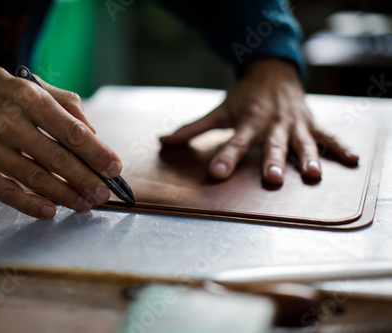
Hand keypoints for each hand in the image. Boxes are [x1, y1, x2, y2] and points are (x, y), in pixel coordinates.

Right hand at [0, 67, 121, 218]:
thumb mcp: (24, 82)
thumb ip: (61, 101)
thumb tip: (90, 128)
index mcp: (26, 98)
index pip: (71, 130)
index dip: (96, 152)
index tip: (114, 167)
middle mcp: (8, 123)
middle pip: (57, 158)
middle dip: (86, 179)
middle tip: (104, 194)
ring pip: (35, 178)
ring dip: (65, 195)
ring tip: (84, 204)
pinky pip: (5, 192)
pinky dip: (30, 204)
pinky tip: (50, 211)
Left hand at [160, 58, 358, 183]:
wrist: (274, 72)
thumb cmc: (245, 96)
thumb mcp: (220, 110)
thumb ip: (193, 128)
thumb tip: (163, 142)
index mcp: (249, 120)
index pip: (235, 141)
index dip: (226, 157)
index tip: (216, 174)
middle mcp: (273, 123)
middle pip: (273, 144)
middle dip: (273, 161)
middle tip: (272, 179)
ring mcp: (295, 123)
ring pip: (303, 142)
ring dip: (309, 157)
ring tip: (313, 176)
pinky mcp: (311, 123)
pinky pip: (329, 135)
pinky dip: (341, 147)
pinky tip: (353, 160)